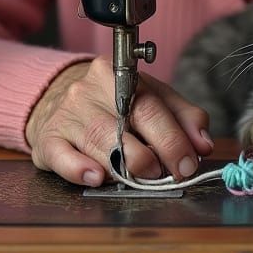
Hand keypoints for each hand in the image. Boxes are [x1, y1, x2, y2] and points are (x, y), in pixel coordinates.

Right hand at [25, 57, 212, 187]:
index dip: (173, 138)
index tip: (189, 163)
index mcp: (119, 74)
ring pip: (98, 141)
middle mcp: (90, 89)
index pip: (150, 106)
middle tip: (166, 174)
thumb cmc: (113, 102)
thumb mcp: (150, 97)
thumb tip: (203, 142)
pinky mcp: (48, 138)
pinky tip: (97, 177)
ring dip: (125, 166)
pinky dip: (80, 169)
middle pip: (124, 123)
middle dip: (151, 155)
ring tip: (141, 178)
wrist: (58, 97)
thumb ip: (182, 116)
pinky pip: (62, 156)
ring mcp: (67, 114)